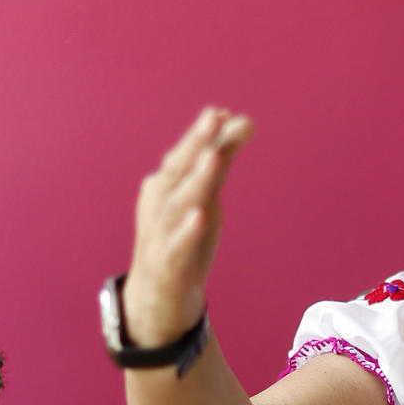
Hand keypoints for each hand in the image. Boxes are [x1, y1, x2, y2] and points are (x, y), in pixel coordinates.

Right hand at [123, 107, 252, 348]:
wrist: (159, 292)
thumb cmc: (183, 234)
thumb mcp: (205, 194)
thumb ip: (222, 158)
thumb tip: (244, 120)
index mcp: (166, 183)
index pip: (186, 154)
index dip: (202, 134)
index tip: (221, 112)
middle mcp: (159, 203)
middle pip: (178, 170)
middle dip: (195, 144)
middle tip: (215, 119)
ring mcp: (160, 233)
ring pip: (178, 204)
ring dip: (195, 180)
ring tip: (213, 158)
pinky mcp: (168, 263)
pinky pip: (177, 245)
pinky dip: (187, 230)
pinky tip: (201, 215)